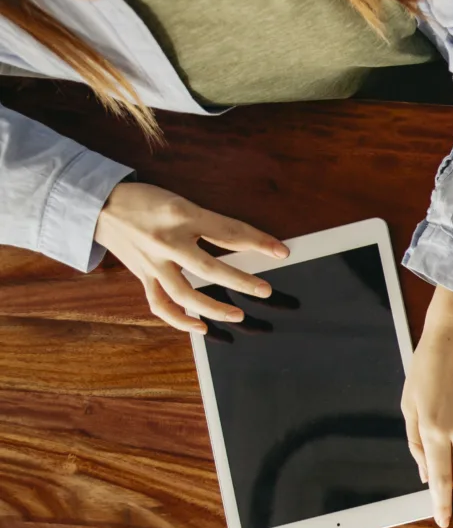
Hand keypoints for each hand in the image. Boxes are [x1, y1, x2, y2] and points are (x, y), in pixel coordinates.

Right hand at [94, 183, 286, 331]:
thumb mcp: (180, 203)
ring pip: (185, 294)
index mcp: (182, 216)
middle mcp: (168, 242)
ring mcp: (154, 262)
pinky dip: (179, 319)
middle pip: (210, 268)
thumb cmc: (144, 202)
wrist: (97, 205)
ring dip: (213, 308)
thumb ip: (210, 223)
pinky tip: (199, 326)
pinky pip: (160, 304)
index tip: (281, 251)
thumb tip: (243, 241)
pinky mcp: (143, 276)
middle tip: (265, 290)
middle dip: (241, 282)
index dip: (258, 241)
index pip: (229, 232)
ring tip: (238, 314)